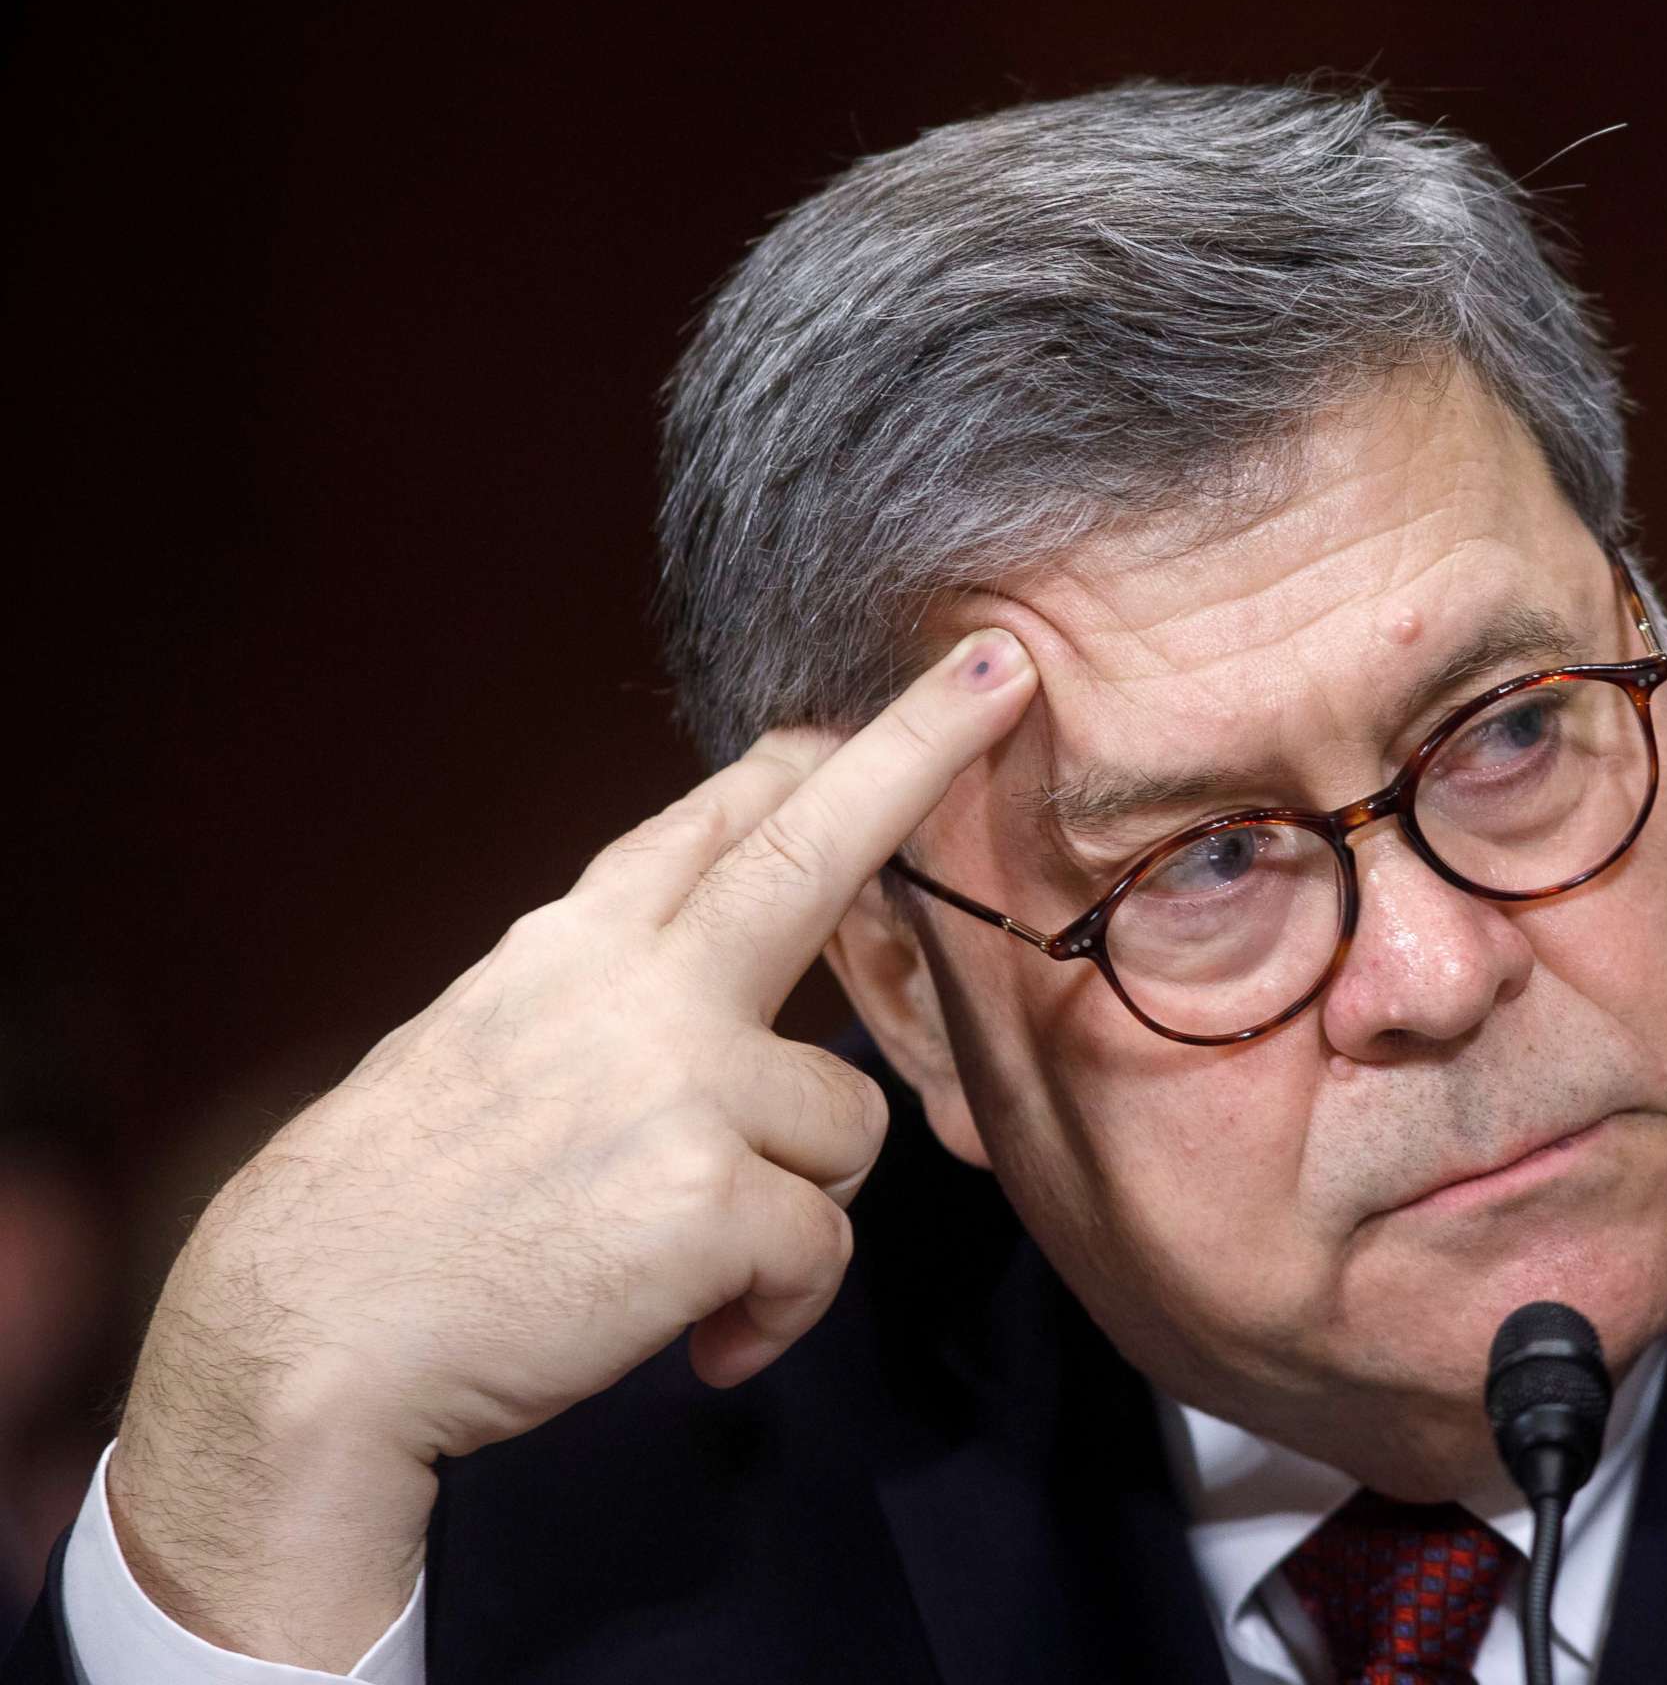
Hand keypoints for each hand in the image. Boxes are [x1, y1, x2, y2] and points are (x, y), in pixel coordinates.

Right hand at [107, 628, 1036, 1669]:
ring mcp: (680, 1083)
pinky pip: (821, 1250)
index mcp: (576, 947)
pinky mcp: (713, 1196)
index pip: (713, 820)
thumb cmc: (406, 1210)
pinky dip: (776, 1313)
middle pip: (809, 850)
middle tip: (1007, 669)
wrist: (312, 1332)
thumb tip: (729, 984)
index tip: (906, 687)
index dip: (815, 754)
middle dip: (917, 749)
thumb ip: (615, 998)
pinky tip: (706, 1343)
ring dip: (801, 1207)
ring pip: (852, 1124)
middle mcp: (635, 987)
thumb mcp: (493, 1046)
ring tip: (695, 1264)